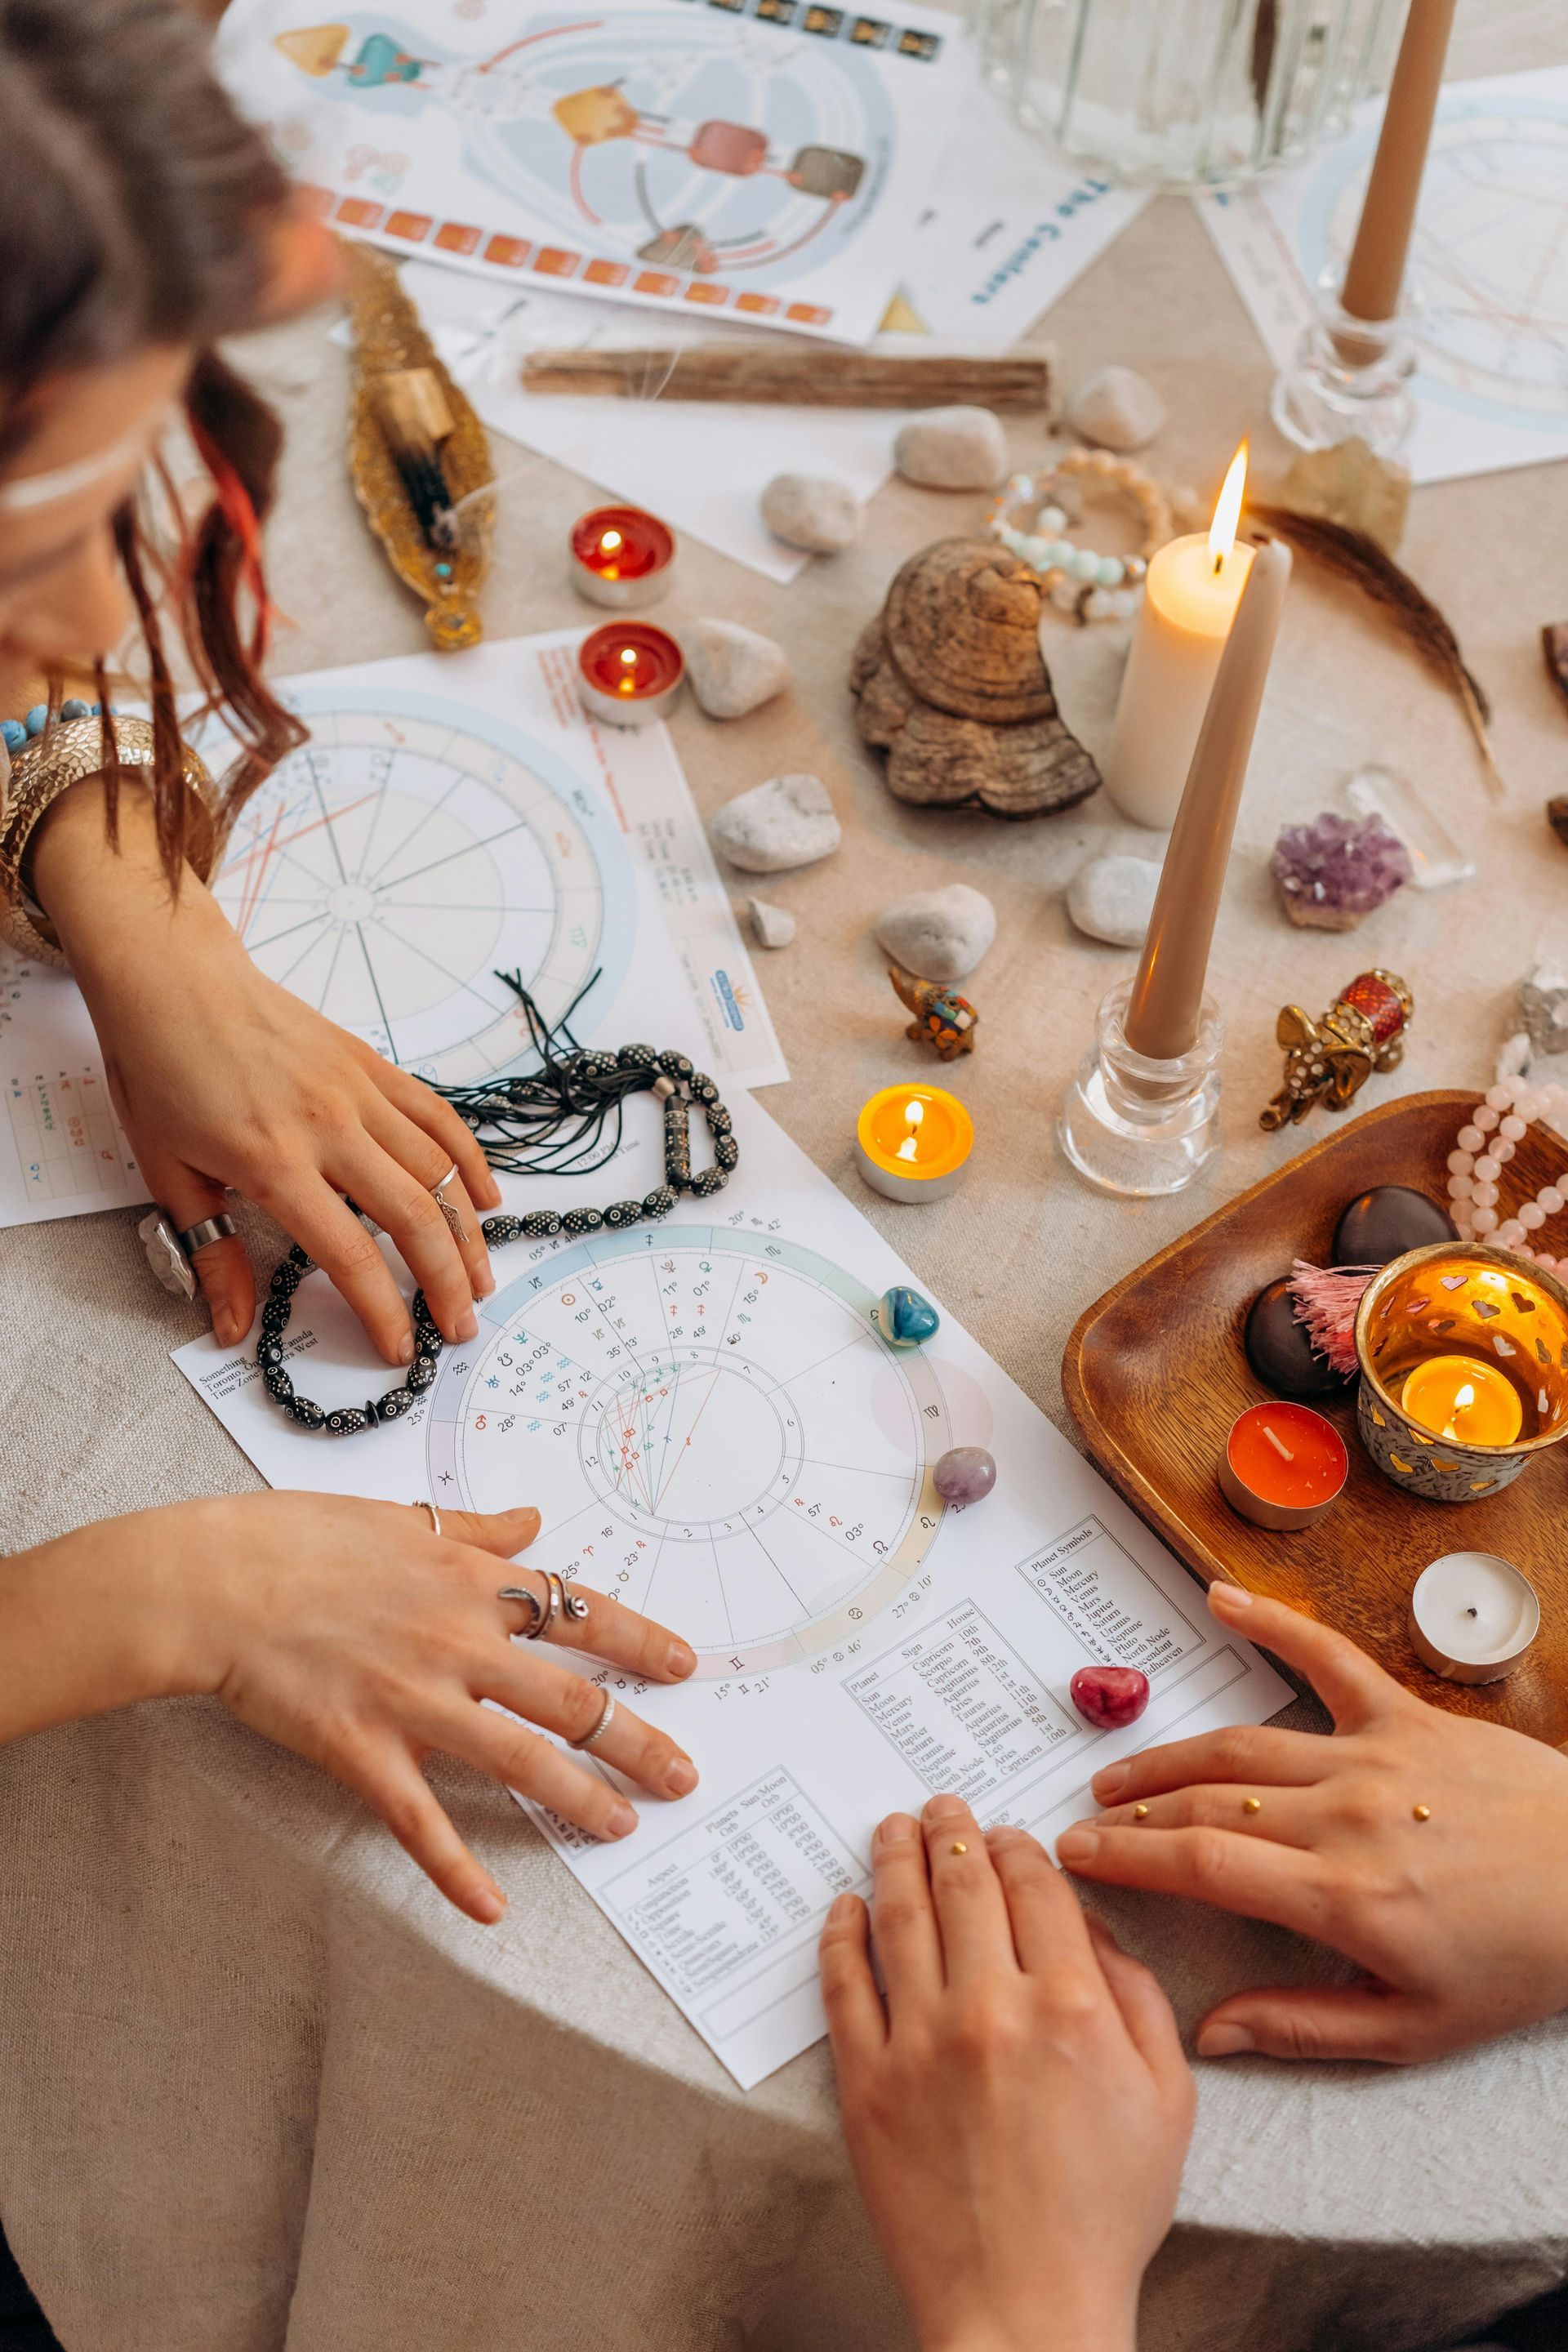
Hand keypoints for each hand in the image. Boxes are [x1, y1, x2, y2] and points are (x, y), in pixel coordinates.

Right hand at [2, 1495, 700, 1922]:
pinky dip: (456, 1870)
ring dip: (578, 1796)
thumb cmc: (297, 1538)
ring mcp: (414, 1699)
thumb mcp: (400, 1517)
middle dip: (636, 1740)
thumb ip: (478, 1526)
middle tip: (684, 1776)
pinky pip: (420, 1820)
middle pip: (570, 1697)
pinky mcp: (362, 1749)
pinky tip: (491, 1909)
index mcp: (470, 1580)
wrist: (213, 1582)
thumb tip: (534, 1519)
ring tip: (622, 1827)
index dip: (639, 1641)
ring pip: (519, 1756)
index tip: (686, 1666)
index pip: (577, 1612)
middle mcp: (459, 1640)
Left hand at [32, 779, 499, 1360]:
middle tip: (460, 1327)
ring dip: (467, 1231)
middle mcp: (327, 1126)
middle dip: (445, 1281)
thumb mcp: (168, 1173)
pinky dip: (468, 1160)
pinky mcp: (370, 1065)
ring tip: (481, 1278)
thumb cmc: (160, 1071)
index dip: (381, 1310)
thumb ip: (212, 1254)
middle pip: (412, 1216)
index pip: (347, 1252)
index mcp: (272, 1161)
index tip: (400, 1349)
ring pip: (437, 1170)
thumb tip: (231, 1327)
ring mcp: (357, 1091)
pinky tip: (484, 1197)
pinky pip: (437, 1117)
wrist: (171, 978)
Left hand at [820, 1796, 1192, 2351]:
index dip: (1018, 1845)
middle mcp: (990, 2009)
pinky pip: (845, 1985)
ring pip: (899, 1917)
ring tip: (892, 1828)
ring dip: (894, 1859)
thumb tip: (1090, 1926)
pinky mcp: (866, 2083)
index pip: (1035, 1886)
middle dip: (952, 1832)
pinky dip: (841, 1934)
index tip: (1005, 1831)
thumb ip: (1136, 1997)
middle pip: (963, 1884)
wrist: (1025, 2310)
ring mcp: (919, 2043)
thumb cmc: (1104, 2215)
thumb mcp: (1165, 2101)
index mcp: (1070, 2006)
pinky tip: (844, 1906)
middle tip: (941, 1807)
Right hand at [1058, 1584, 1567, 2064]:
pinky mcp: (1408, 1716)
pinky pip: (1328, 1658)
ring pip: (1242, 1744)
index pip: (1202, 1866)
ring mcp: (1374, 1756)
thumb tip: (1209, 2032)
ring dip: (1169, 1757)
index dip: (1127, 1860)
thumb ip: (1304, 2026)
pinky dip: (1272, 1622)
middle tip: (1080, 1826)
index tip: (1074, 1858)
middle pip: (1207, 1804)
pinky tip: (1220, 1599)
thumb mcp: (1416, 2030)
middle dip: (1131, 1817)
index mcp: (1344, 1899)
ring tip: (1118, 1775)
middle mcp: (1346, 1817)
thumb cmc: (1522, 1963)